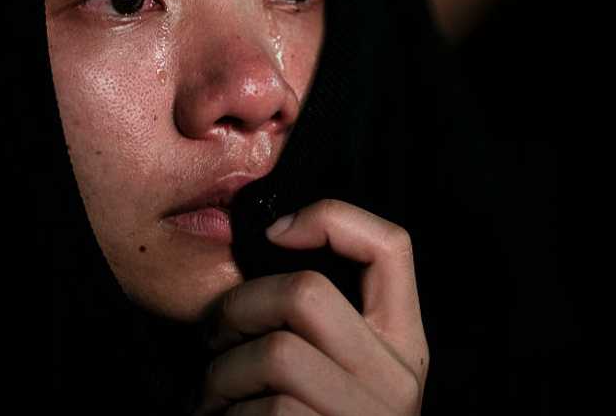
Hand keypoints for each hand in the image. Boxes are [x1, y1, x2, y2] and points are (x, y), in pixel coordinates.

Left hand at [197, 199, 427, 414]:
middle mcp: (397, 380)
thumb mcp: (339, 373)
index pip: (392, 246)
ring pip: (274, 352)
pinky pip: (260, 412)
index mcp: (403, 345)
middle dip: (237, 306)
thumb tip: (269, 249)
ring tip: (211, 395)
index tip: (275, 233)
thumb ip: (324, 324)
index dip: (331, 218)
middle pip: (307, 293)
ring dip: (219, 374)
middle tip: (213, 334)